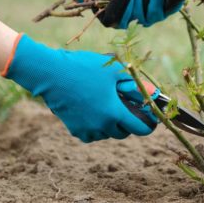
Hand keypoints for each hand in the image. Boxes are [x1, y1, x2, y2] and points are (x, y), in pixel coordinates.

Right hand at [2, 34, 157, 142]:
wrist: (52, 73)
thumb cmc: (84, 68)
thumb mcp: (114, 71)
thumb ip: (134, 84)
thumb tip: (152, 93)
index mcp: (114, 113)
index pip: (139, 129)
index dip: (148, 126)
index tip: (151, 122)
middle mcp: (102, 126)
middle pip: (122, 133)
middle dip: (128, 124)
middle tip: (127, 110)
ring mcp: (87, 129)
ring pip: (106, 134)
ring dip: (111, 125)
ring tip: (108, 108)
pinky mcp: (74, 129)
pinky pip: (92, 134)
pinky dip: (97, 127)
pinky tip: (94, 113)